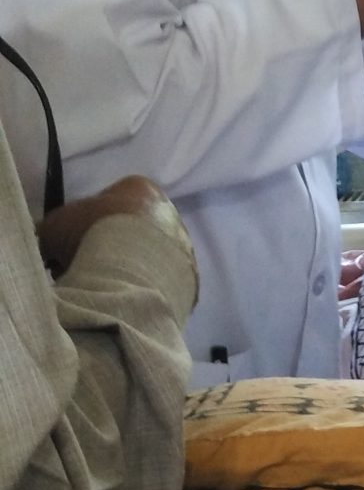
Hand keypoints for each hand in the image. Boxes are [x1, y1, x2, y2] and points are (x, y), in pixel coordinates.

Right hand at [38, 175, 194, 278]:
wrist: (132, 271)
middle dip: (113, 247)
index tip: (76, 243)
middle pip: (135, 230)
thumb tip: (47, 242)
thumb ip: (53, 230)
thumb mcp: (57, 226)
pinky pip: (165, 285)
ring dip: (133, 270)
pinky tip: (130, 301)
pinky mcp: (190, 279)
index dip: (89, 222)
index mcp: (141, 188)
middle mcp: (170, 212)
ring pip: (153, 258)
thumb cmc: (93, 235)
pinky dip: (148, 291)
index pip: (113, 201)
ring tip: (109, 288)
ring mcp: (185, 246)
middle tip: (91, 267)